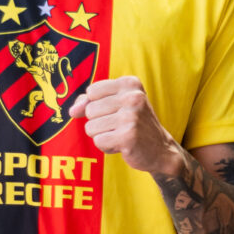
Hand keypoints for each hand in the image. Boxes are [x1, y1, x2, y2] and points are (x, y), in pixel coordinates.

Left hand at [69, 76, 184, 177]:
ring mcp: (131, 117)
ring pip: (91, 127)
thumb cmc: (134, 125)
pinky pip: (98, 141)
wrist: (161, 150)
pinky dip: (107, 146)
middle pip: (89, 110)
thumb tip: (72, 111)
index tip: (116, 111)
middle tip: (120, 126)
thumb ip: (90, 101)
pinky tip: (123, 145)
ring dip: (103, 136)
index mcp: (130, 83)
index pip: (91, 92)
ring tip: (121, 135)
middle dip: (100, 123)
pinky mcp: (128, 136)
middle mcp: (132, 97)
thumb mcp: (116, 105)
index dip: (97, 106)